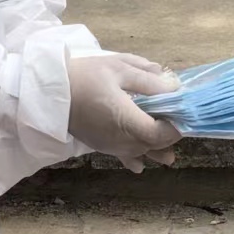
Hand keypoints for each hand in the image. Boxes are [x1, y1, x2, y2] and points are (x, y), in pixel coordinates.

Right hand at [68, 54, 181, 172]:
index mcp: (127, 120)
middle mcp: (121, 139)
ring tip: (169, 154)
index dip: (176, 127)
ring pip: (141, 153)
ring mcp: (110, 145)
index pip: (161, 133)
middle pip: (154, 145)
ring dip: (155, 149)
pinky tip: (141, 165)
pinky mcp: (101, 146)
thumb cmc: (84, 76)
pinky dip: (136, 159)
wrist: (49, 92)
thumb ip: (148, 79)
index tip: (183, 114)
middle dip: (169, 136)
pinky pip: (124, 157)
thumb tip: (173, 87)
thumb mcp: (118, 68)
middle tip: (177, 122)